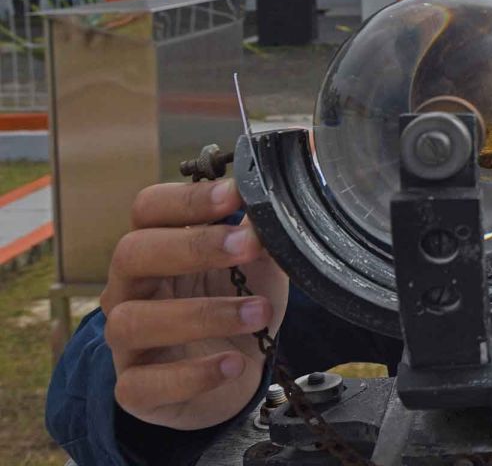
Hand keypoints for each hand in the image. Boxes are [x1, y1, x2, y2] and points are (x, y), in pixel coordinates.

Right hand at [100, 178, 288, 429]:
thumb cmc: (239, 304)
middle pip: (131, 253)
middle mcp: (129, 288)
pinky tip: (233, 364)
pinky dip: (192, 375)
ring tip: (259, 312)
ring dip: (202, 314)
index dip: (187, 199)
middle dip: (192, 247)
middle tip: (248, 247)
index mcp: (156, 247)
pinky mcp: (134, 390)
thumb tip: (270, 209)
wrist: (238, 371)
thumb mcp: (258, 267)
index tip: (235, 196)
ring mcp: (125, 341)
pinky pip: (143, 384)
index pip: (148, 209)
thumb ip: (261, 239)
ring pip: (133, 320)